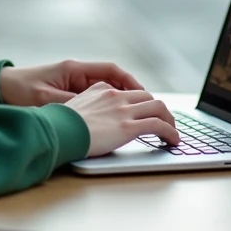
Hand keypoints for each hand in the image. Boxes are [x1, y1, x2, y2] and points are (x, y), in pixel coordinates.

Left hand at [0, 60, 142, 106]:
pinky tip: (112, 121)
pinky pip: (94, 99)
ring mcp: (72, 83)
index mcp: (73, 69)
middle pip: (112, 80)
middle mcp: (76, 73)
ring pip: (105, 90)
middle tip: (148, 108)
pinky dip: (106, 108)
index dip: (130, 81)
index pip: (110, 70)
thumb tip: (92, 113)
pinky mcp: (67, 93)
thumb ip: (70, 104)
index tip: (144, 94)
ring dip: (120, 101)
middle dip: (131, 93)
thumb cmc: (19, 90)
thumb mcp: (45, 98)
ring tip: (136, 116)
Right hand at [64, 82, 179, 156]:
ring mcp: (123, 110)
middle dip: (158, 109)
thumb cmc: (59, 125)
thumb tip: (84, 121)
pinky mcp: (129, 126)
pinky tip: (173, 141)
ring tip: (172, 132)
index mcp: (100, 90)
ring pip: (158, 107)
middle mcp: (115, 96)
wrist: (58, 130)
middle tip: (163, 121)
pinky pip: (159, 125)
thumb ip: (84, 109)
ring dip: (169, 119)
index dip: (139, 103)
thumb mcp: (71, 109)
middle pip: (147, 97)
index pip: (127, 92)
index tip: (143, 112)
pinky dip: (170, 132)